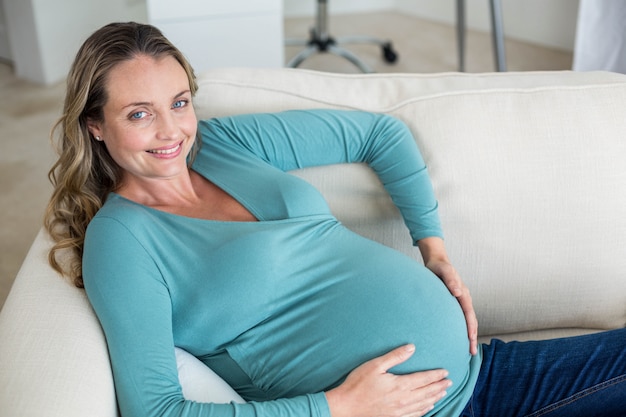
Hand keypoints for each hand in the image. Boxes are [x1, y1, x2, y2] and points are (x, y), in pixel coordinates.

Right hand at [326, 344, 450, 416]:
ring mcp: (399, 411)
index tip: (445, 372)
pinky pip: (415, 415)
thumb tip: (412, 348)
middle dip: (439, 386)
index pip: (423, 379)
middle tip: (449, 382)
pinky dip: (424, 410)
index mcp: (400, 385)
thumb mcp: (375, 365)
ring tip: (443, 393)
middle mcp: (403, 399)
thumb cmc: (358, 384)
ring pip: (423, 404)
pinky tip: (428, 407)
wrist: (346, 407)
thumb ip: (395, 356)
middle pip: (427, 392)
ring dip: (435, 398)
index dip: (435, 375)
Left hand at [417, 237, 478, 355]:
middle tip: (471, 353)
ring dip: (469, 335)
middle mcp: (464, 299)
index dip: (470, 327)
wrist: (436, 262)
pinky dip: (461, 329)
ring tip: (468, 350)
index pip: (468, 314)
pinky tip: (457, 338)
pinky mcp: (454, 304)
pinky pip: (460, 319)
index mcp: (463, 294)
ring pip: (467, 321)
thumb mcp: (444, 270)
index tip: (470, 339)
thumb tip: (458, 292)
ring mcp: (460, 302)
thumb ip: (450, 280)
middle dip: (472, 336)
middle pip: (471, 321)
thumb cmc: (439, 266)